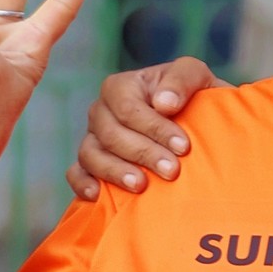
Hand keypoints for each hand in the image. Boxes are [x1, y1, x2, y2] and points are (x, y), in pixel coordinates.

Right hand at [67, 55, 215, 199]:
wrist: (196, 124)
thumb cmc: (192, 97)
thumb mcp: (195, 76)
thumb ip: (182, 80)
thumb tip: (163, 103)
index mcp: (121, 87)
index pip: (128, 108)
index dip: (154, 128)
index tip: (183, 147)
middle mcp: (101, 112)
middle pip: (110, 134)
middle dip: (143, 153)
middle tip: (171, 171)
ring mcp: (93, 138)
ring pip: (91, 154)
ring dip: (115, 171)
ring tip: (141, 185)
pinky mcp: (91, 164)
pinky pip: (76, 173)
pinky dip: (83, 183)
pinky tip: (98, 195)